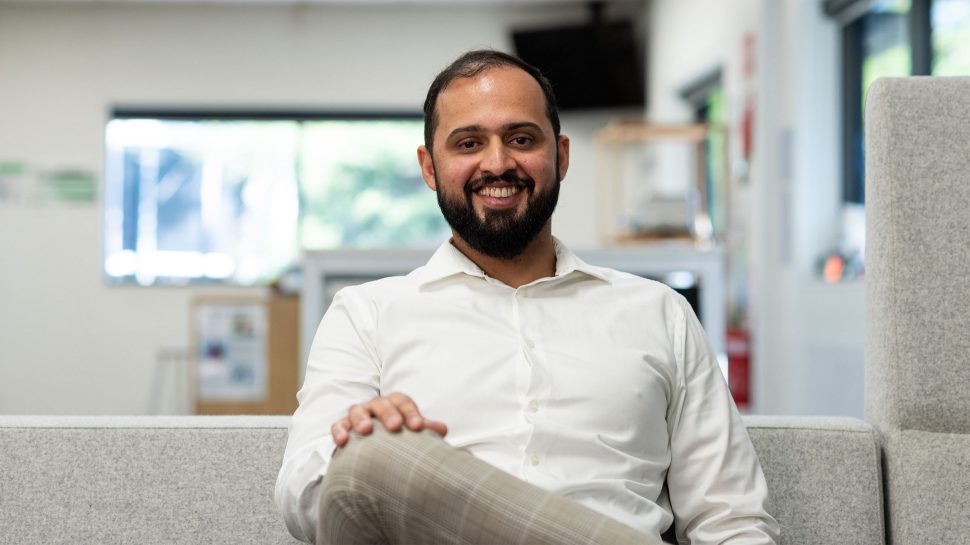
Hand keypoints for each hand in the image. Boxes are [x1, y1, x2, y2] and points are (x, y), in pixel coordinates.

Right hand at [331, 392, 447, 446]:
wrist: (374, 442)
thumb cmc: (396, 434)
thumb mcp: (411, 430)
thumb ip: (425, 429)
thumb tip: (442, 429)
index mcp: (394, 404)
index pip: (402, 402)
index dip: (410, 412)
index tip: (418, 427)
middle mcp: (375, 406)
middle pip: (381, 404)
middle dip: (388, 413)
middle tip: (395, 426)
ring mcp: (358, 415)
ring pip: (357, 411)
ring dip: (361, 419)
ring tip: (366, 430)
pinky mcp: (343, 426)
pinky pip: (338, 425)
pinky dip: (339, 431)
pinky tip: (343, 441)